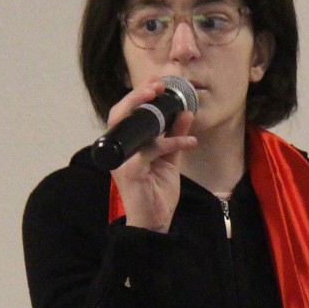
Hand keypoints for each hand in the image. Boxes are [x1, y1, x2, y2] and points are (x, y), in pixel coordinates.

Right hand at [108, 77, 196, 232]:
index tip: (158, 83)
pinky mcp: (131, 173)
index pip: (126, 114)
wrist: (155, 224)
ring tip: (174, 107)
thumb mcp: (170, 160)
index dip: (138, 95)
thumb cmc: (157, 193)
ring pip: (133, 128)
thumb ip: (174, 137)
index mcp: (126, 146)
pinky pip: (151, 150)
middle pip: (120, 114)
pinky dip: (171, 143)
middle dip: (138, 96)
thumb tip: (185, 112)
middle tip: (158, 86)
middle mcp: (120, 152)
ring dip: (152, 114)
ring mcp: (122, 162)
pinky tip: (188, 142)